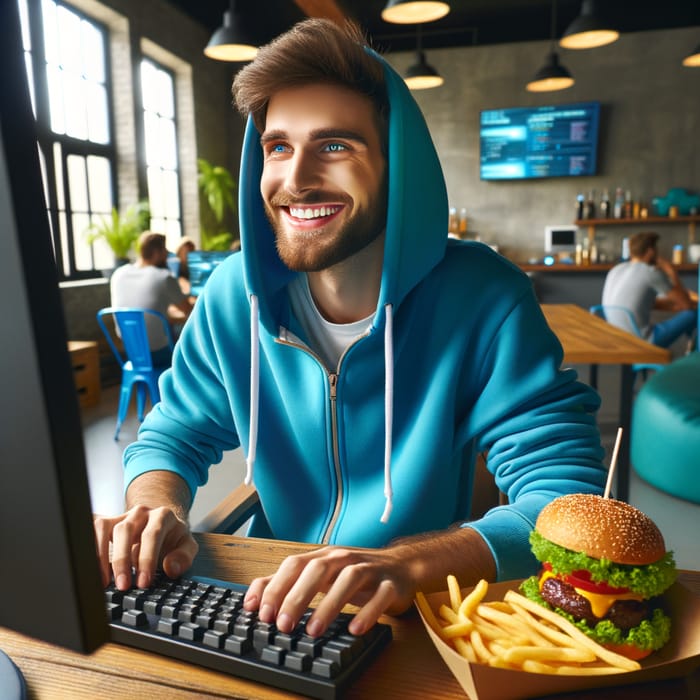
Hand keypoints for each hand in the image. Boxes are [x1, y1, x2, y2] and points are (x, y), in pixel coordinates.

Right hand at [93, 505, 197, 589]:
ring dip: (101, 556)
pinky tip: (92, 568)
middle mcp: (141, 512)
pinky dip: (90, 548)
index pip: (151, 535)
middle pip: (125, 530)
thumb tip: (171, 568)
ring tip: (105, 582)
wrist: (163, 523)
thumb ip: (183, 556)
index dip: (146, 560)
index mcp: (162, 515)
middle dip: (122, 560)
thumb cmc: (173, 537)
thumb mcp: (187, 546)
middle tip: (123, 585)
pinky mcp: (109, 522)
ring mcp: (123, 515)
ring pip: (105, 528)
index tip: (143, 582)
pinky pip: (94, 529)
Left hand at [243, 546, 415, 637]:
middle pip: (318, 569)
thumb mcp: (320, 575)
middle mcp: (344, 558)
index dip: (276, 586)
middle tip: (283, 625)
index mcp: (324, 556)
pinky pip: (380, 596)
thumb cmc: (354, 573)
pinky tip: (355, 629)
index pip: (294, 565)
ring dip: (329, 604)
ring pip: (349, 579)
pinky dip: (368, 612)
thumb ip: (287, 584)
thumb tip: (253, 599)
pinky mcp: (390, 584)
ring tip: (313, 631)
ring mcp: (369, 569)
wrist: (402, 566)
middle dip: (297, 596)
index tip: (259, 612)